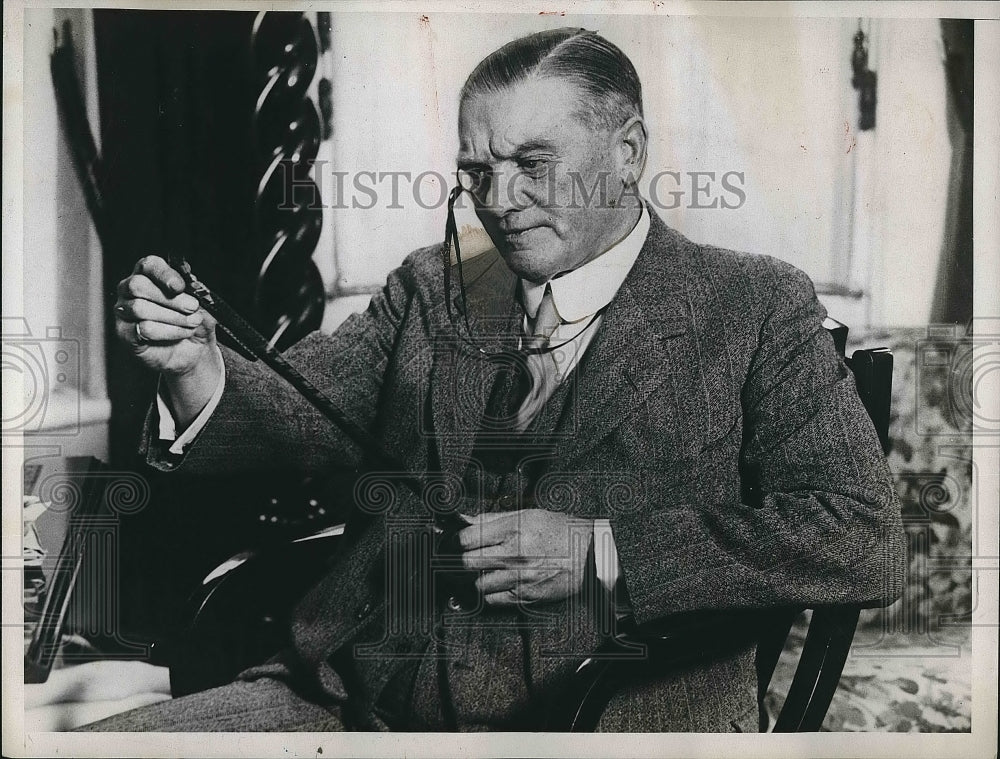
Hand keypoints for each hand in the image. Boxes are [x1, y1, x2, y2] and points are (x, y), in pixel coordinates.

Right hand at [114, 256, 215, 374]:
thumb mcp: (203, 307)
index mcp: (149, 276)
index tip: (180, 287)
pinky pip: (142, 329)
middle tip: (192, 308)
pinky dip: (168, 332)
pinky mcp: (124, 333)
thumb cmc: (193, 324)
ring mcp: (124, 312)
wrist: (192, 353)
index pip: (149, 265)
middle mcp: (131, 290)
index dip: (164, 274)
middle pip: (138, 285)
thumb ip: (198, 295)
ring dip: (173, 317)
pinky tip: (180, 334)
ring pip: (139, 308)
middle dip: (171, 299)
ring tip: (191, 323)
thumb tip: (194, 286)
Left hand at [458, 509, 593, 605]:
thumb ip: (493, 518)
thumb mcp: (529, 515)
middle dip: (456, 561)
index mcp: (514, 528)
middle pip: (467, 562)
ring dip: (471, 579)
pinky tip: (489, 585)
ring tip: (473, 572)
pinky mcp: (526, 596)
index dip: (453, 540)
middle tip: (454, 559)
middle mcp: (515, 553)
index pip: (468, 537)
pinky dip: (486, 594)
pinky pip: (492, 600)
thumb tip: (465, 520)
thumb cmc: (562, 532)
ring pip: (477, 585)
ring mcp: (520, 577)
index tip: (451, 542)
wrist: (591, 556)